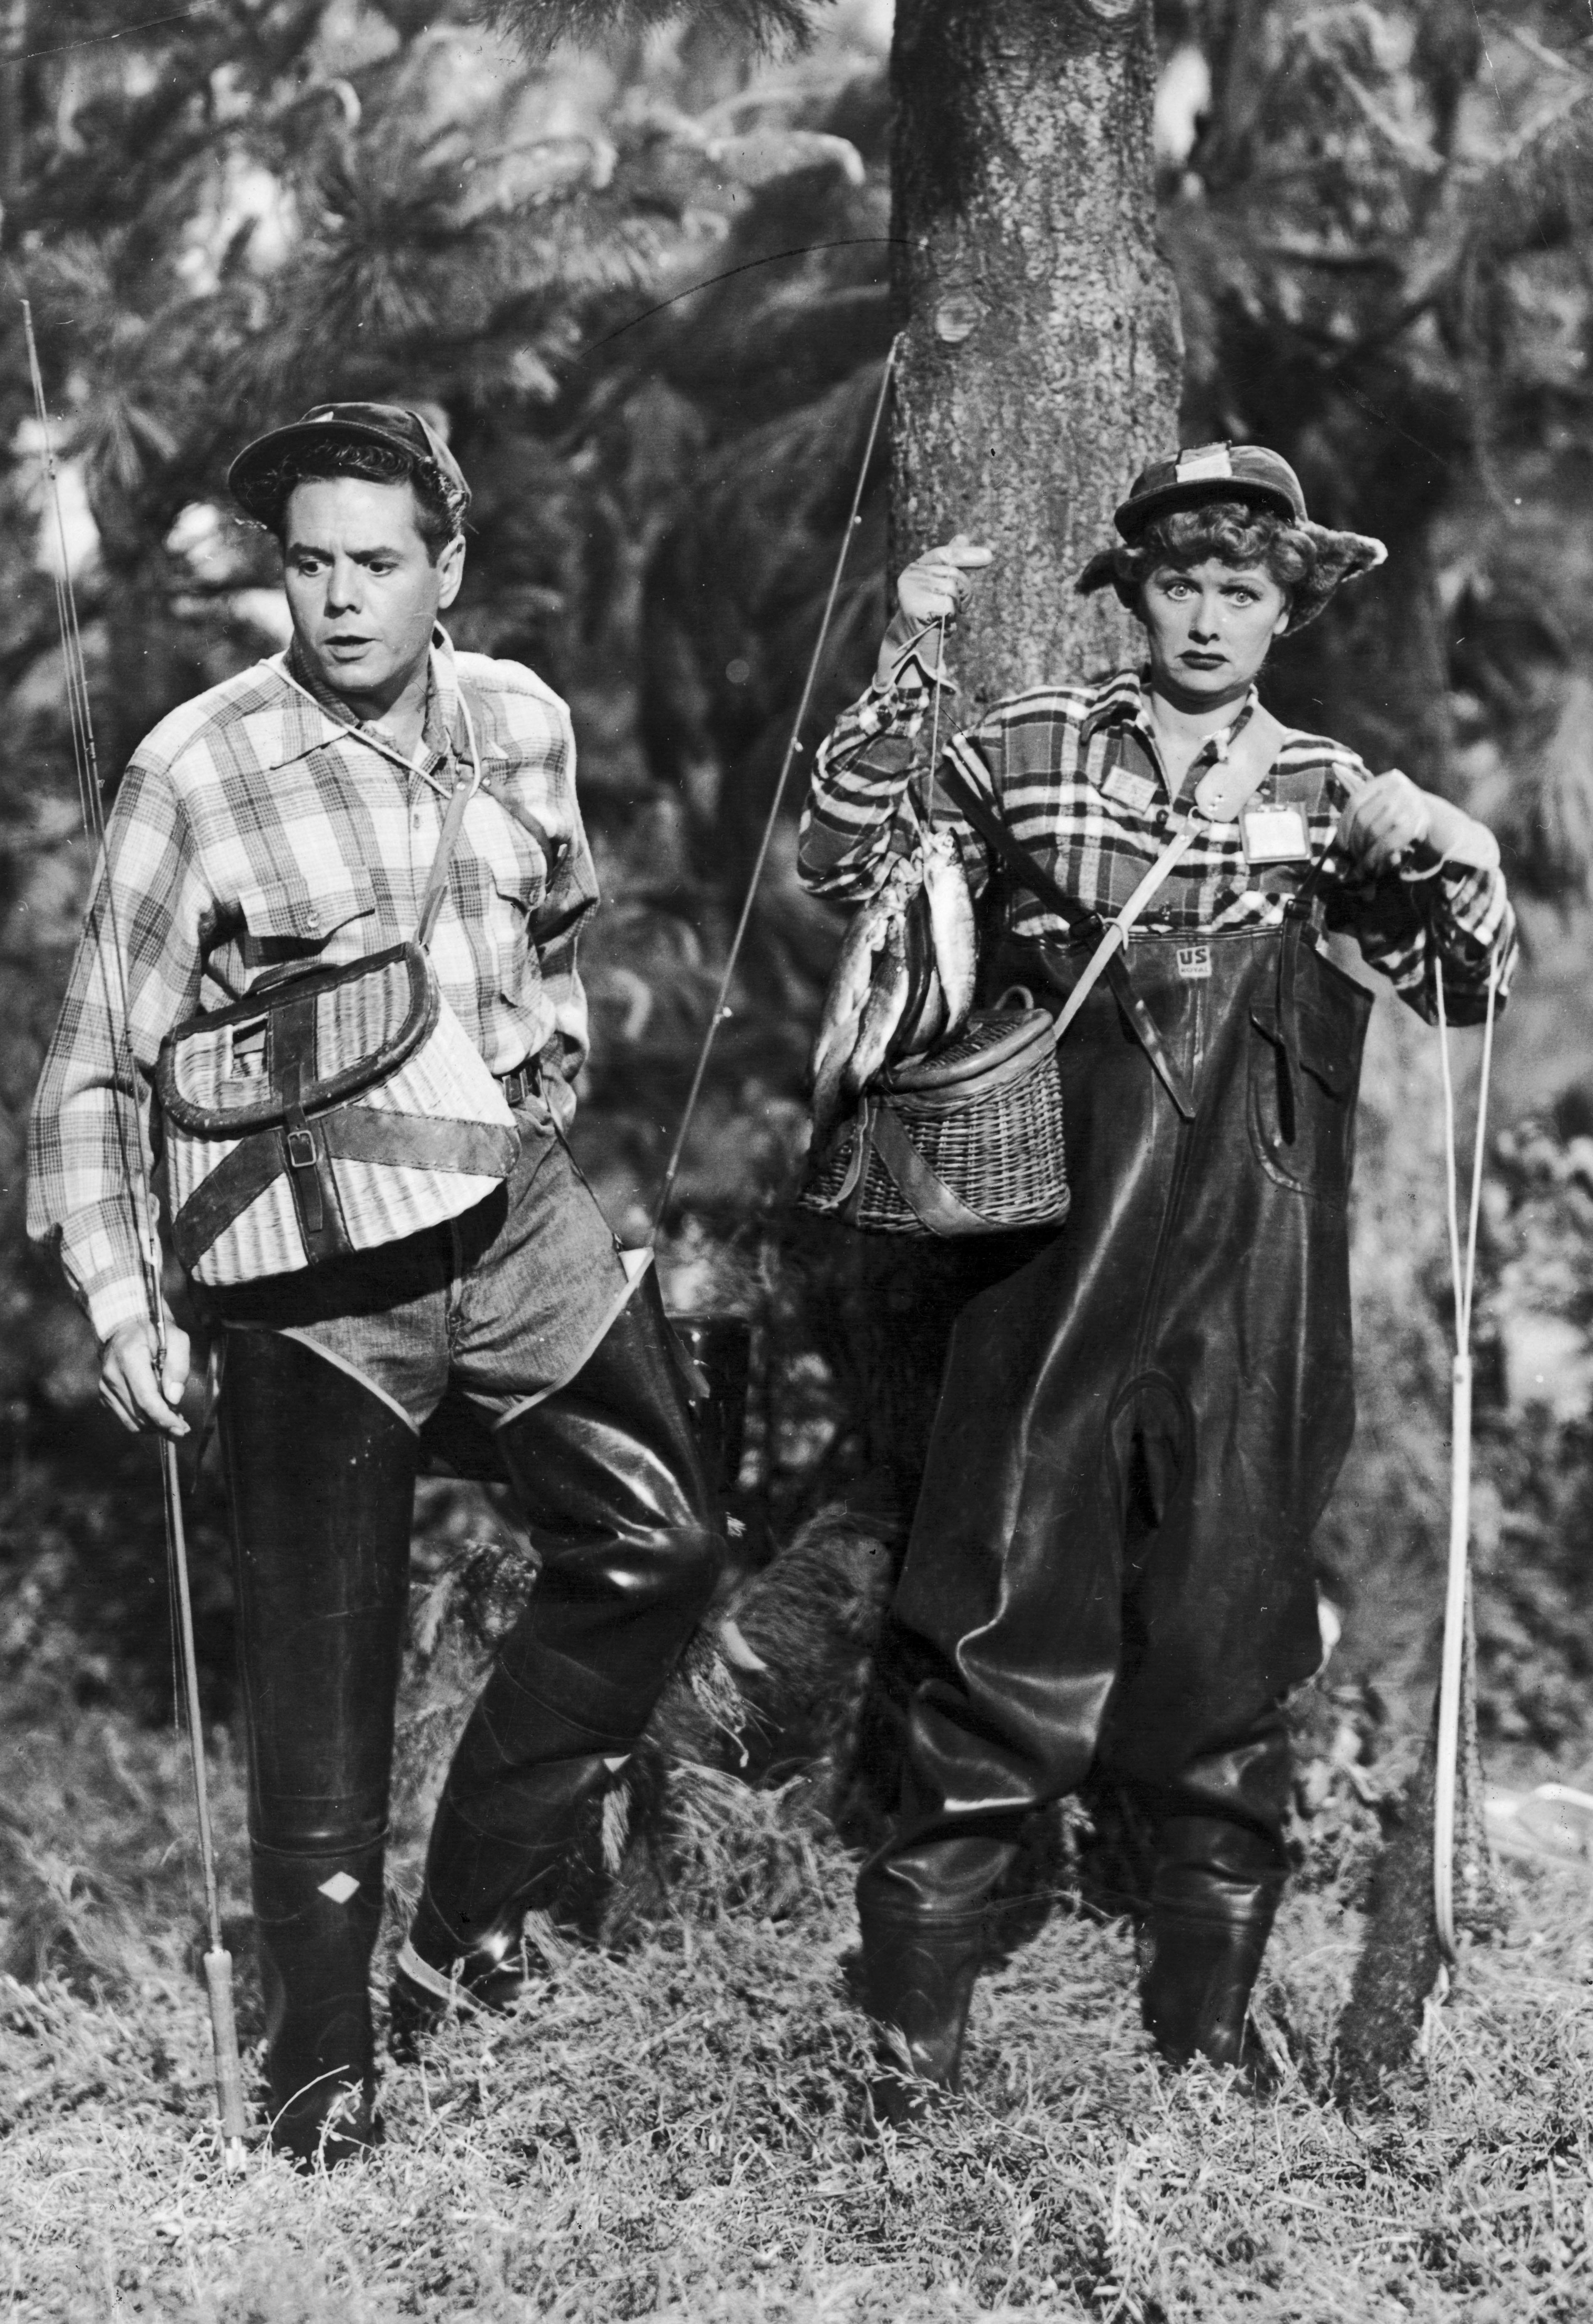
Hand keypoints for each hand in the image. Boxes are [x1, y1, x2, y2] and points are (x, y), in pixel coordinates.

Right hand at [101, 1313, 191, 1437]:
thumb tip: (174, 1398)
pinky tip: (158, 1412)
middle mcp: (112, 1374)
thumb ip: (178, 1366)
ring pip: (132, 1421)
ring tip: (173, 1418)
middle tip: (183, 1426)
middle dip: (163, 1425)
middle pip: (139, 1414)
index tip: (181, 1428)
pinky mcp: (105, 1394)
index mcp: (129, 1358)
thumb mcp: (177, 1338)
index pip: (146, 1398)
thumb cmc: (154, 1329)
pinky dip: (143, 1420)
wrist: (126, 1325)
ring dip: (154, 1425)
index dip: (164, 1418)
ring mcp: (106, 1386)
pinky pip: (126, 1417)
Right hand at [896, 535, 993, 628]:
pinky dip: (950, 617)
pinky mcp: (916, 606)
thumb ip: (950, 564)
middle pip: (953, 574)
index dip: (968, 554)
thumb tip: (962, 537)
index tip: (990, 556)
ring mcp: (912, 590)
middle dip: (964, 591)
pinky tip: (941, 623)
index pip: (945, 554)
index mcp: (916, 568)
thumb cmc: (931, 614)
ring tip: (945, 615)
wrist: (913, 644)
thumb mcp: (941, 586)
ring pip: (952, 589)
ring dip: (956, 605)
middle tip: (961, 607)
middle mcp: (911, 576)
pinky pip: (948, 606)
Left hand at [1337, 770, 1431, 873]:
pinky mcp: (1417, 824)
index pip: (1355, 802)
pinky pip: (1388, 843)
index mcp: (1387, 780)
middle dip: (1355, 842)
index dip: (1344, 826)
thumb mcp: (1383, 799)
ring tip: (1361, 864)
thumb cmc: (1402, 813)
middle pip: (1363, 818)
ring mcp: (1409, 805)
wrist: (1438, 824)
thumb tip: (1335, 768)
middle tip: (1353, 857)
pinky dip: (1376, 858)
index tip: (1341, 844)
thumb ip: (1360, 792)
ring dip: (1364, 853)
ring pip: (1374, 832)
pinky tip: (1371, 866)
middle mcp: (1399, 789)